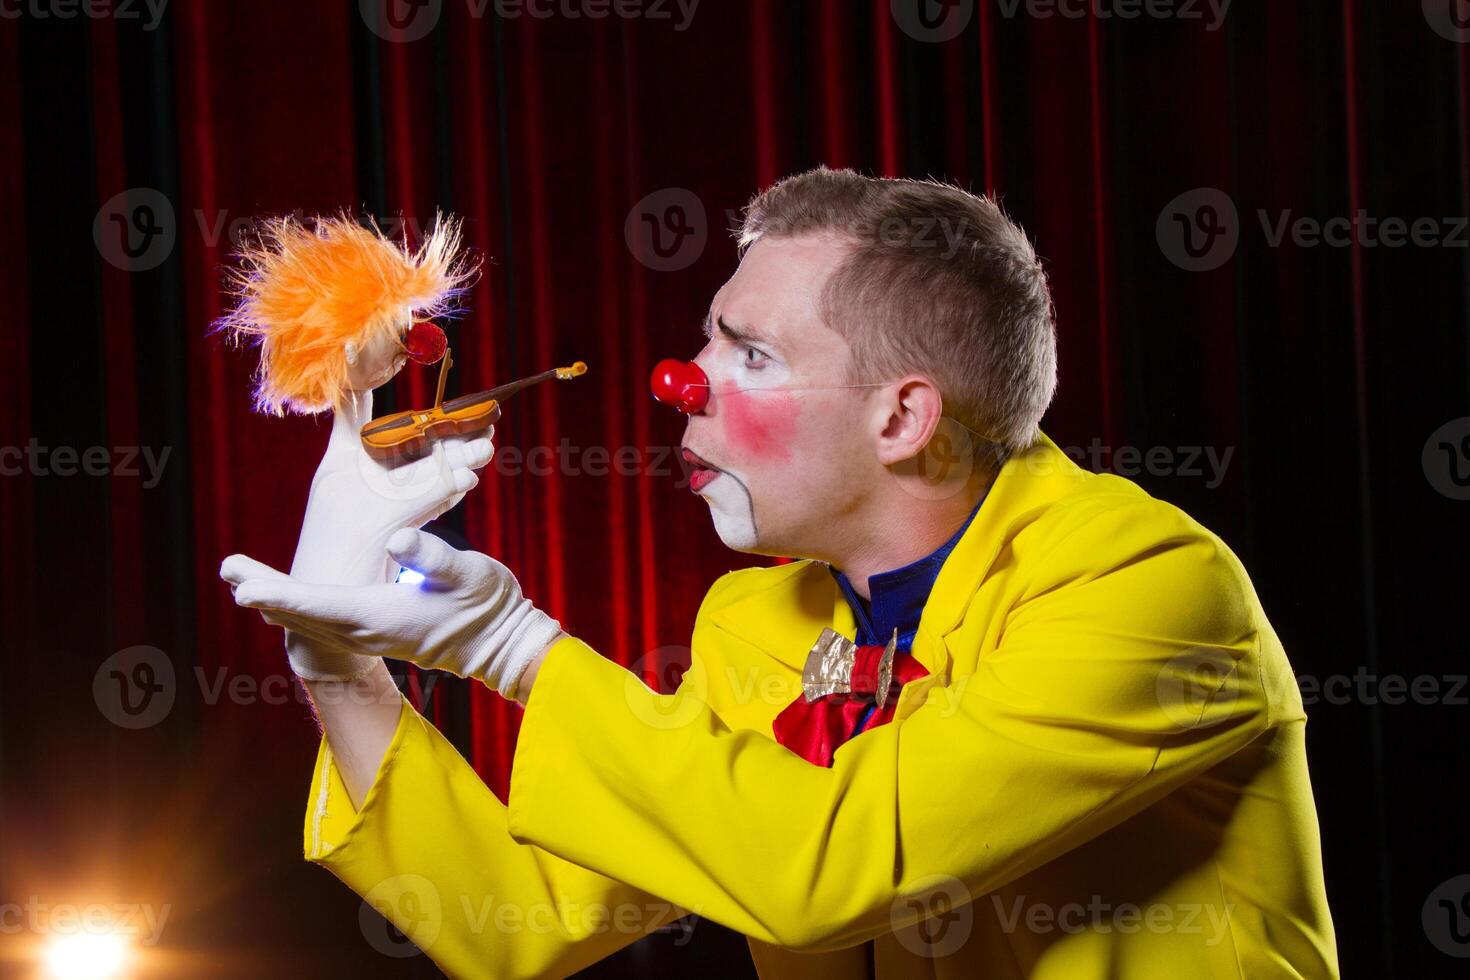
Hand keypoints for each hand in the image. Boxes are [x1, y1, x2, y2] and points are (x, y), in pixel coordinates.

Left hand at [221, 528, 566, 699]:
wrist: (501, 644)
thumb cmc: (487, 605)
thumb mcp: (468, 572)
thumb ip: (433, 557)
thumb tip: (398, 538)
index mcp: (378, 615)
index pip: (318, 603)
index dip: (279, 592)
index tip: (242, 586)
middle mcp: (365, 630)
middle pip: (301, 613)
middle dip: (263, 590)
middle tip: (229, 570)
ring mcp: (369, 634)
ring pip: (309, 618)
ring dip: (276, 598)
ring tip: (243, 580)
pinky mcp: (376, 631)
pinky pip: (324, 621)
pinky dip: (299, 606)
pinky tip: (288, 597)